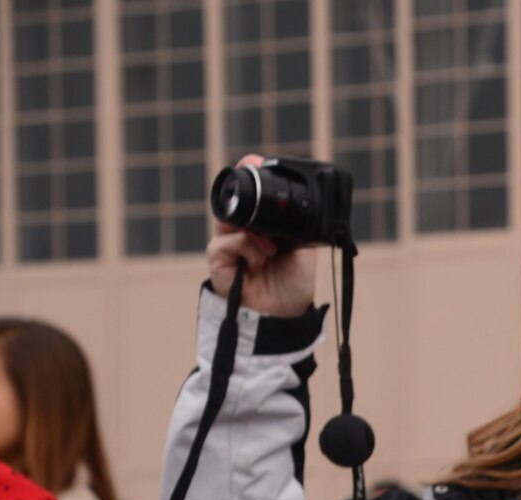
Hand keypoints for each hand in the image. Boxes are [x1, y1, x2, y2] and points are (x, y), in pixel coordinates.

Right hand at [208, 155, 316, 316]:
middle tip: (252, 173)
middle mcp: (242, 234)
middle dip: (244, 191)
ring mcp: (228, 246)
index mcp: (261, 228)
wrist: (284, 317)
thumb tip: (298, 205)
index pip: (251, 200)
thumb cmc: (292, 286)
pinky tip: (259, 262)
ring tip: (271, 247)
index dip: (252, 180)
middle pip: (235, 204)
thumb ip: (296, 227)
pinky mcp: (218, 260)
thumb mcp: (302, 250)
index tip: (256, 161)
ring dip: (253, 230)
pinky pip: (228, 242)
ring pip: (230, 221)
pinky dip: (247, 249)